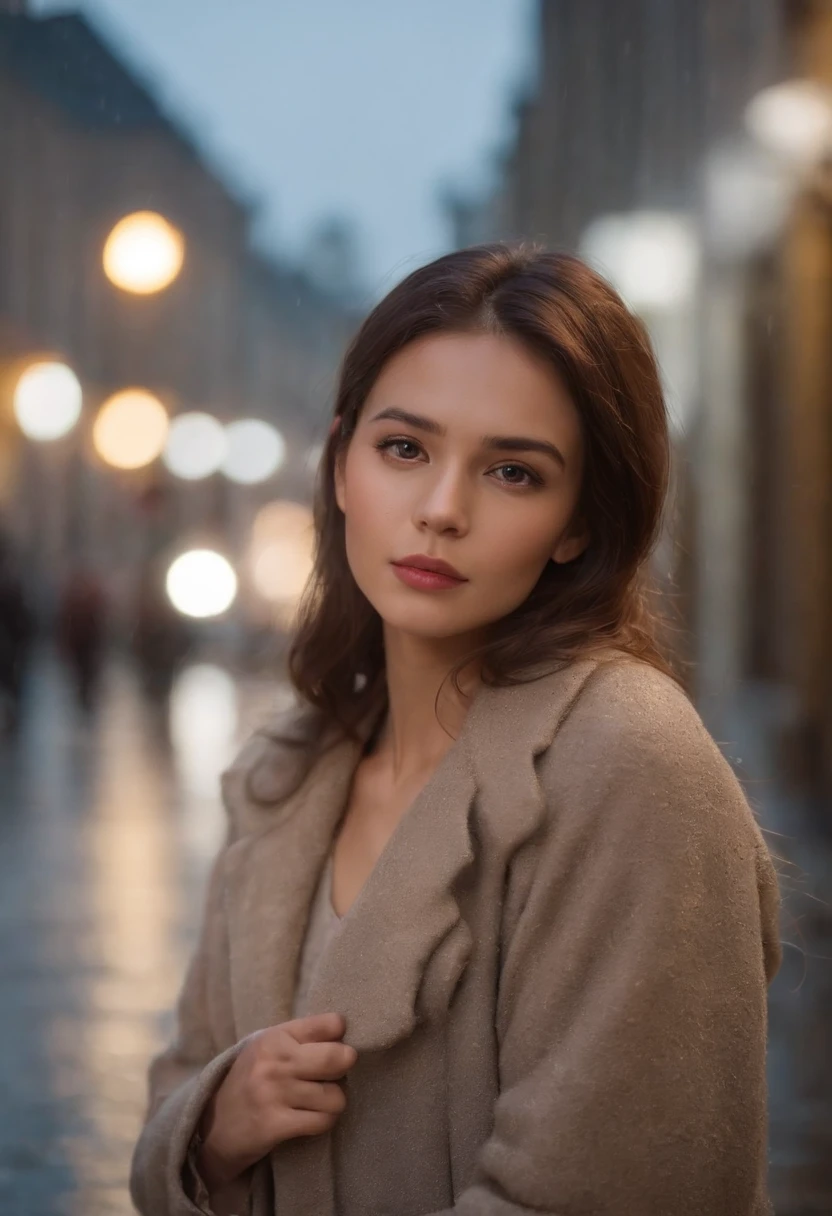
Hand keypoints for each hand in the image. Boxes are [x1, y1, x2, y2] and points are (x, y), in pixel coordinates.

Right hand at [196, 1011, 356, 1189]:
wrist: (213, 1124)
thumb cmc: (251, 1078)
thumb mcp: (268, 1047)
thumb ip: (302, 1036)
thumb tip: (344, 1031)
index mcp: (274, 1036)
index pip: (331, 1024)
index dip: (340, 1037)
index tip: (334, 1045)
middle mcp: (273, 1061)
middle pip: (338, 1058)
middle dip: (345, 1068)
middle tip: (335, 1074)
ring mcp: (273, 1094)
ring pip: (335, 1096)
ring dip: (334, 1100)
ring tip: (320, 1099)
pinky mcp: (274, 1125)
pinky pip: (322, 1121)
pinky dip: (324, 1120)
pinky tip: (312, 1117)